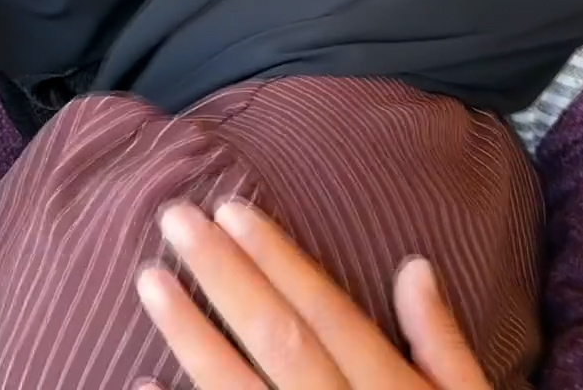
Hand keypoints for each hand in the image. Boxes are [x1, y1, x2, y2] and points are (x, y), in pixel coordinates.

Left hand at [137, 201, 490, 389]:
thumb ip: (443, 346)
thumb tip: (414, 266)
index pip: (330, 315)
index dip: (280, 260)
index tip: (233, 210)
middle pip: (279, 339)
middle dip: (226, 275)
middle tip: (175, 218)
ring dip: (191, 335)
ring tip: (150, 281)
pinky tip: (140, 385)